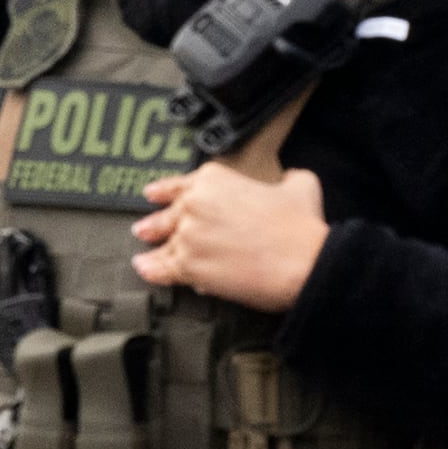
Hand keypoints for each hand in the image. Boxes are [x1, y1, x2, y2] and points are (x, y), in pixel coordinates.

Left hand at [129, 157, 331, 311]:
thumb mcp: (300, 184)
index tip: (152, 194)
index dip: (163, 190)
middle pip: (167, 215)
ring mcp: (188, 236)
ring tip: (143, 257)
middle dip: (155, 223)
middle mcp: (195, 203)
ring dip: (153, 251)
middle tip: (144, 228)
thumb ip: (286, 177)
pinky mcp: (188, 267)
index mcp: (214, 179)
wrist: (304, 262)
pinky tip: (146, 271)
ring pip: (163, 244)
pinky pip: (162, 269)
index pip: (179, 184)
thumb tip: (288, 177)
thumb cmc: (302, 226)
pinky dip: (153, 271)